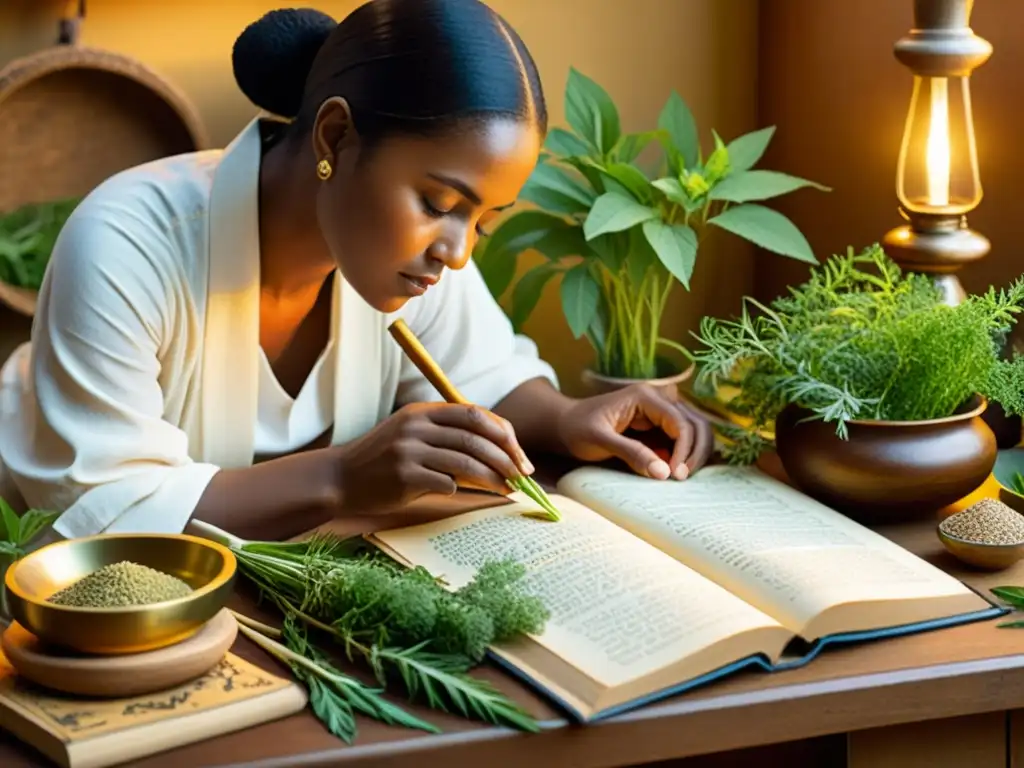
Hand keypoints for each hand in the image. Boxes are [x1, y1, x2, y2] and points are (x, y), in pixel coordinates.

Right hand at [331, 402, 532, 513]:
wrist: (341, 479)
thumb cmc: (384, 461)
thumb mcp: (414, 436)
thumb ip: (449, 438)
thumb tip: (501, 455)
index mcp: (423, 412)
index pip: (475, 414)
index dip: (503, 433)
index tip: (520, 454)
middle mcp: (417, 426)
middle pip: (476, 438)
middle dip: (506, 458)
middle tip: (523, 476)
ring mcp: (409, 450)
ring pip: (466, 461)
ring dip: (493, 477)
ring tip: (508, 489)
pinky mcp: (403, 475)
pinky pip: (446, 482)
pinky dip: (461, 488)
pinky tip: (464, 493)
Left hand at [556, 383, 712, 480]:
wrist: (566, 425)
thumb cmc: (577, 429)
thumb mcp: (599, 440)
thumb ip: (630, 452)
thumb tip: (663, 473)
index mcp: (645, 396)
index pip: (680, 422)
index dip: (683, 450)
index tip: (674, 475)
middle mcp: (659, 399)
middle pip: (697, 423)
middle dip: (696, 452)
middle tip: (681, 479)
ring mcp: (662, 412)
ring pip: (697, 430)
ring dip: (696, 454)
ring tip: (681, 477)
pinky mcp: (661, 426)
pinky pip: (685, 439)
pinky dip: (687, 455)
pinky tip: (678, 472)